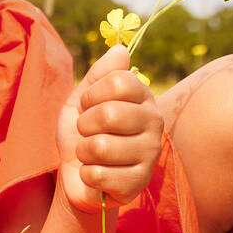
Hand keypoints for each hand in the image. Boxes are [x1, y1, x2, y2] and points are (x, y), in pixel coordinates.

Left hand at [57, 45, 163, 211]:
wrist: (77, 174)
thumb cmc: (82, 133)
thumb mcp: (82, 99)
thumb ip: (99, 74)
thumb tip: (120, 49)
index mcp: (143, 97)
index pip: (118, 81)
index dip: (91, 94)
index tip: (87, 105)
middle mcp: (154, 123)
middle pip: (109, 114)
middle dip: (84, 125)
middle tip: (86, 132)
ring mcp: (150, 155)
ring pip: (100, 147)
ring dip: (83, 152)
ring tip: (90, 154)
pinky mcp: (139, 183)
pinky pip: (97, 174)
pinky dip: (86, 174)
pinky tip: (96, 174)